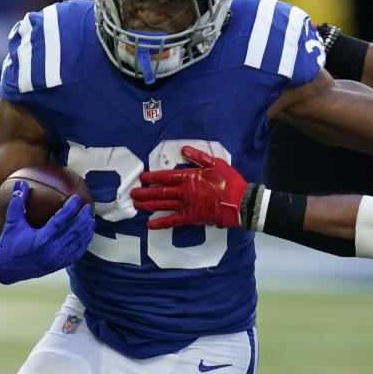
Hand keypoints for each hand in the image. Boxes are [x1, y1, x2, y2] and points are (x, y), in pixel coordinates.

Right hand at [0, 181, 95, 283]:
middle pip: (74, 231)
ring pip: (78, 243)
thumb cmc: (9, 243)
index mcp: (41, 240)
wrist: (7, 269)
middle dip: (84, 218)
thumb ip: (17, 203)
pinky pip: (77, 253)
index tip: (77, 198)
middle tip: (88, 206)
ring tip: (91, 218)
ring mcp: (57, 259)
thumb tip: (21, 183)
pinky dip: (84, 243)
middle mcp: (52, 250)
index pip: (61, 221)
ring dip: (87, 230)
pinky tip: (87, 234)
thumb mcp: (12, 222)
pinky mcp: (59, 265)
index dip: (71, 208)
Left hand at [130, 146, 246, 229]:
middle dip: (145, 191)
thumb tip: (184, 149)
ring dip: (148, 204)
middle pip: (160, 191)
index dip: (152, 177)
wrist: (239, 203)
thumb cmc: (229, 182)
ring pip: (162, 204)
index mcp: (189, 177)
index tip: (142, 177)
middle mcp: (184, 191)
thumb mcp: (216, 164)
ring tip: (136, 204)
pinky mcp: (190, 218)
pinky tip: (149, 224)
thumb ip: (198, 157)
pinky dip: (160, 223)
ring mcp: (186, 205)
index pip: (166, 176)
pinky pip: (172, 221)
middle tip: (133, 193)